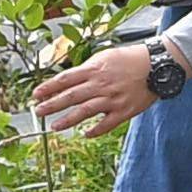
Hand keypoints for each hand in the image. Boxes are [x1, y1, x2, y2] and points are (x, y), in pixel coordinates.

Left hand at [32, 40, 163, 136]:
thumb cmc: (129, 59)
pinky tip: (85, 134)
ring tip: (55, 126)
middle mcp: (101, 85)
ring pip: (85, 111)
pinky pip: (107, 124)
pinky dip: (95, 130)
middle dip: (52, 105)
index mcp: (94, 70)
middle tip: (38, 112)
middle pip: (71, 96)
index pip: (65, 79)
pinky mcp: (124, 110)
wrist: (156, 65)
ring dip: (68, 120)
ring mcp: (112, 99)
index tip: (36, 94)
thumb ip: (87, 69)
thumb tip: (69, 79)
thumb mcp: (104, 57)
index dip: (49, 87)